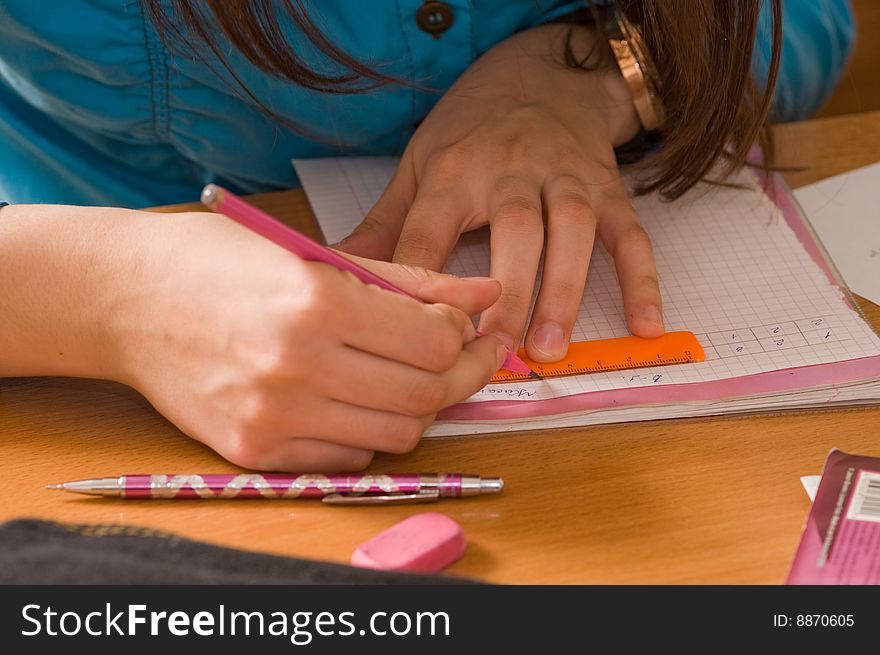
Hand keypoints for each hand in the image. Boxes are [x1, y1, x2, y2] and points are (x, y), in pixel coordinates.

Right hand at [110, 211, 505, 470]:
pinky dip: (370, 428)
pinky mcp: (256, 451)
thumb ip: (411, 280)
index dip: (461, 333)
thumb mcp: (315, 252)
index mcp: (315, 303)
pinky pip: (350, 455)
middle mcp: (296, 367)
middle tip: (466, 352)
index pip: (433, 342)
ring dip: (419, 404)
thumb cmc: (218, 262)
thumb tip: (486, 296)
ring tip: (410, 372)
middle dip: (461, 373)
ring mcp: (273, 418)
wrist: (125, 300)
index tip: (458, 321)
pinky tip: (360, 396)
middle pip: (425, 395)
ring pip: (397, 434)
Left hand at [338, 24, 663, 361]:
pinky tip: (645, 324)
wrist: (544, 72)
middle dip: (504, 296)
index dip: (424, 287)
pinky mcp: (606, 187)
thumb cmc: (472, 128)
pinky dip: (640, 278)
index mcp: (455, 171)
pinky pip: (629, 233)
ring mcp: (566, 177)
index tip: (419, 339)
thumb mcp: (419, 164)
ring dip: (564, 292)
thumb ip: (386, 222)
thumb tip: (334, 266)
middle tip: (494, 354)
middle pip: (513, 233)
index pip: (432, 234)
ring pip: (570, 233)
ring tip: (550, 349)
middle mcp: (512, 170)